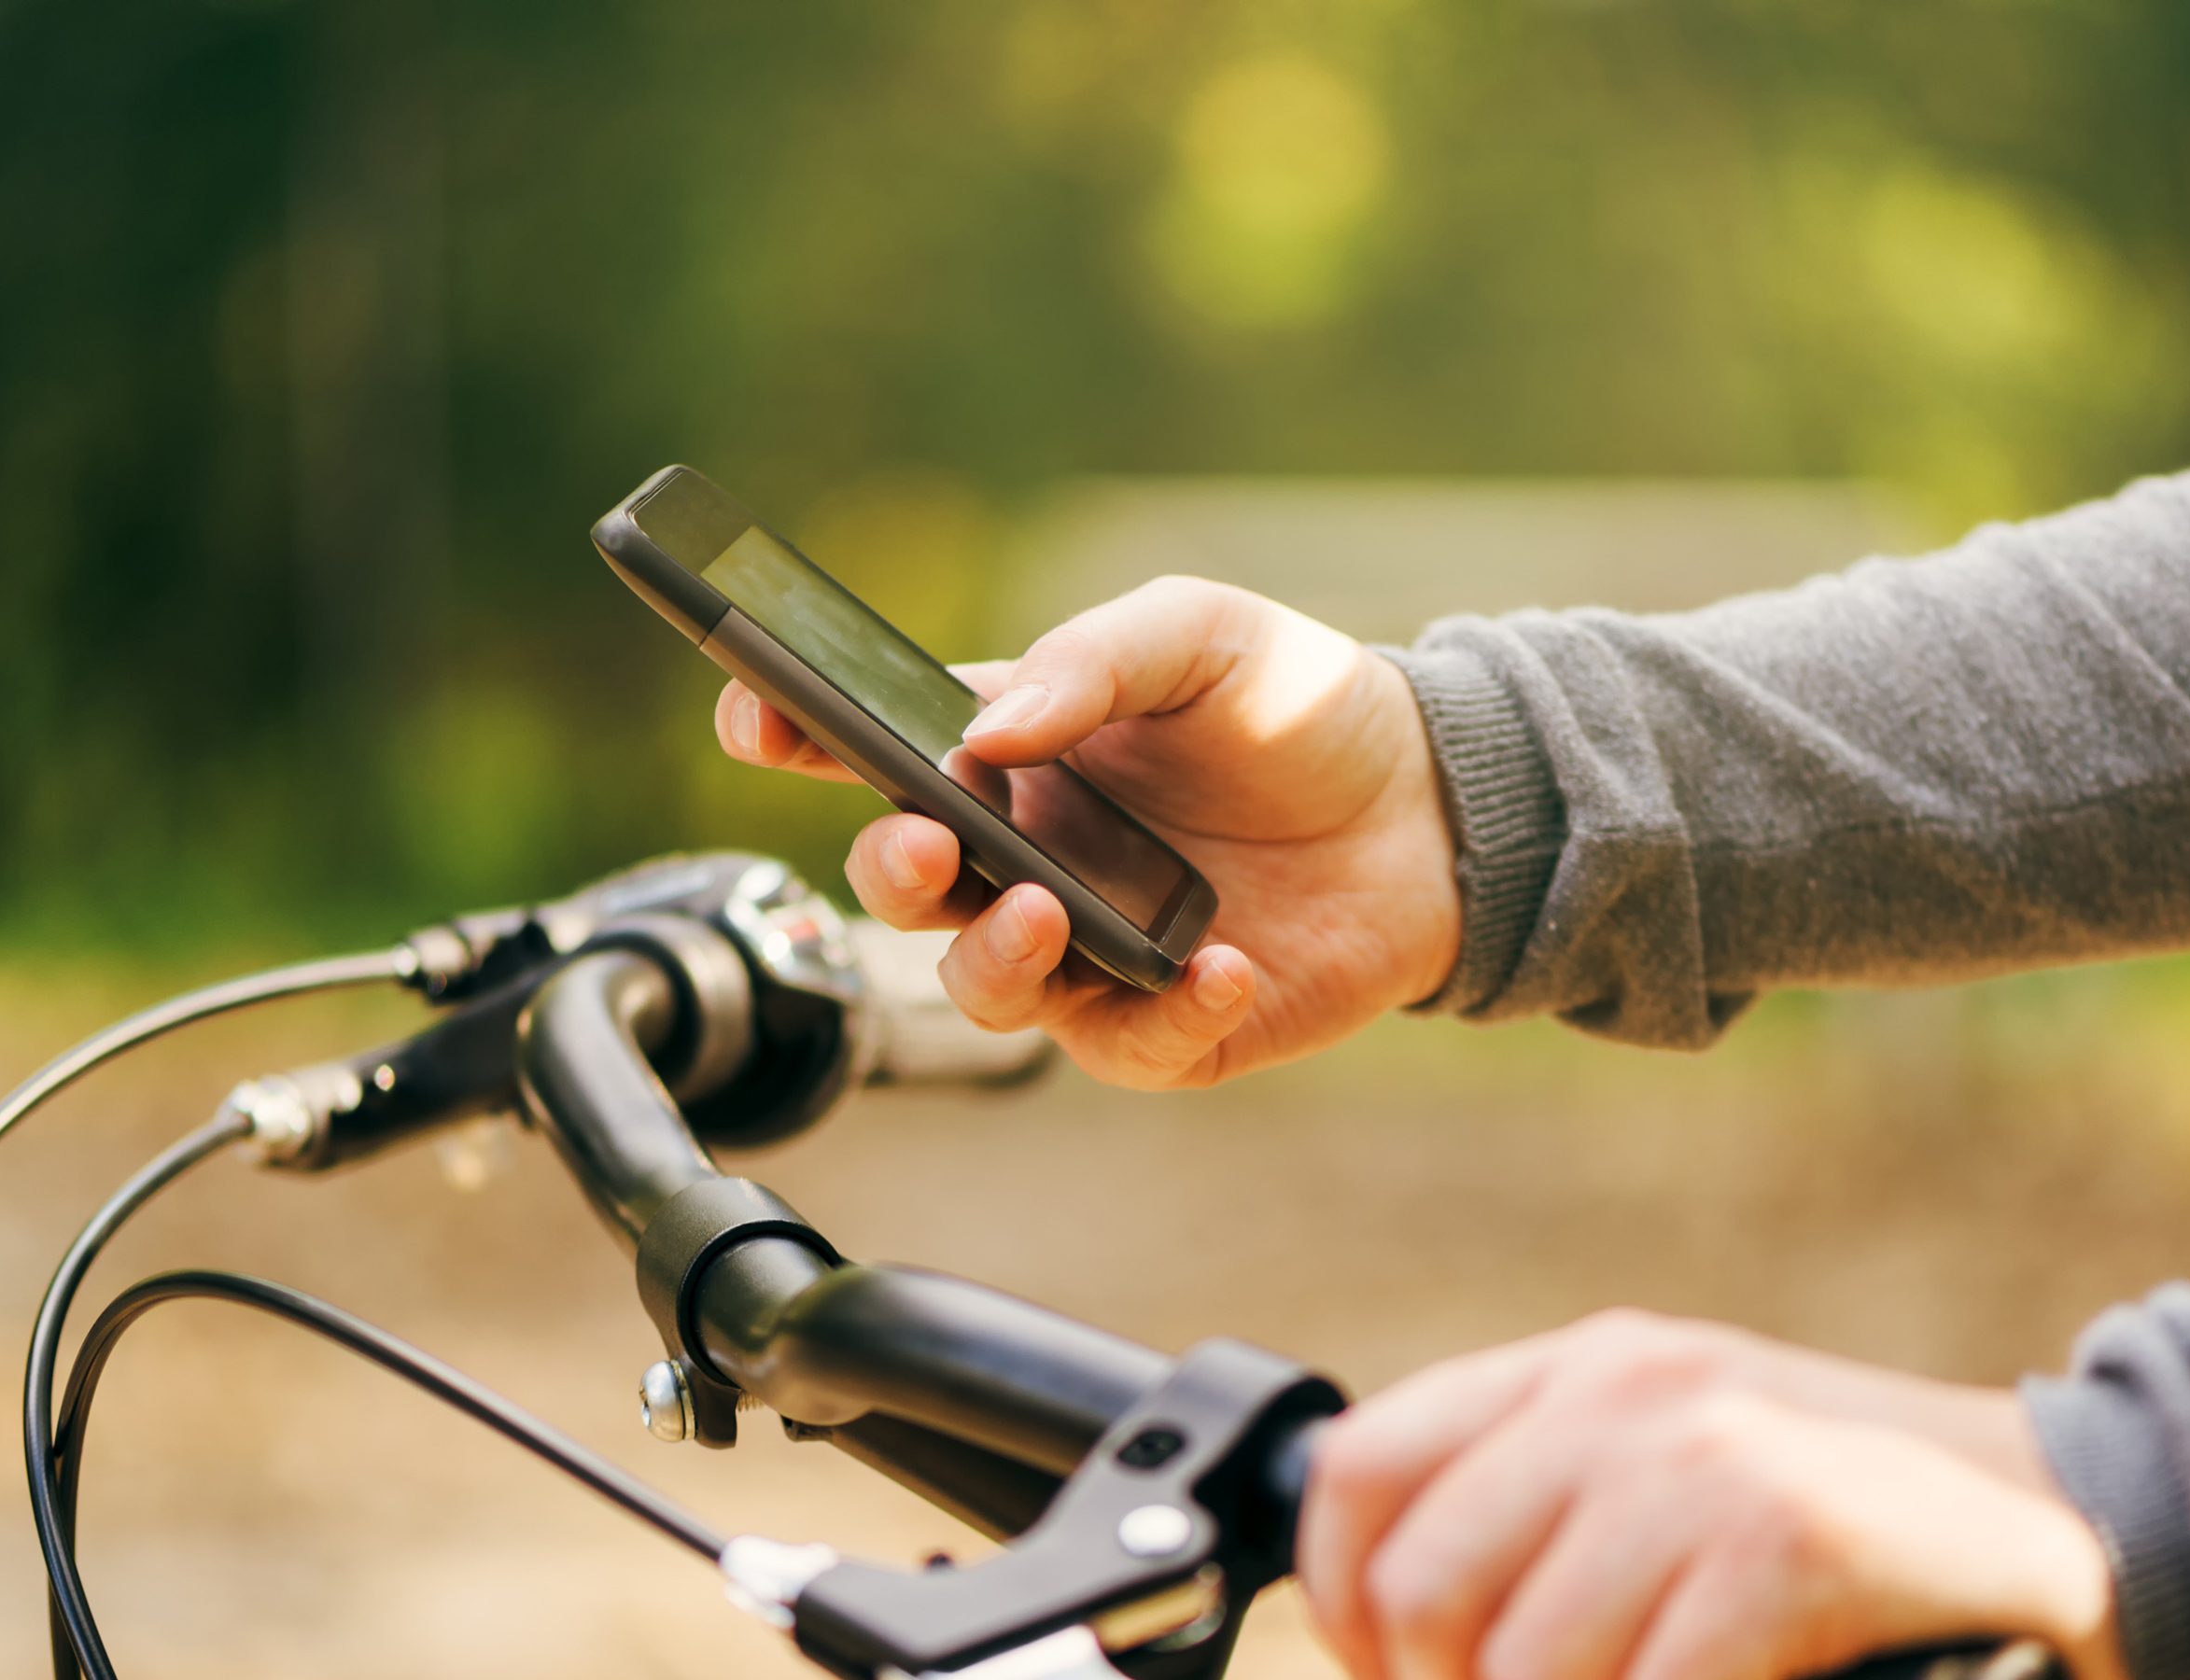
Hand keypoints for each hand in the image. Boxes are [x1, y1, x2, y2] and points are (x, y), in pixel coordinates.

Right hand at [716, 577, 1458, 1089]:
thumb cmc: (1296, 707)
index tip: (755, 717)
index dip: (792, 735)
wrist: (1435, 802)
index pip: (866, 752)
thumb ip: (1096, 657)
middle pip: (903, 889)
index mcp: (1005, 753)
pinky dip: (1163, 1013)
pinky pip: (1126, 1045)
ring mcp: (1086, 949)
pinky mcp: (1166, 1026)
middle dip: (891, 874)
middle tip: (930, 847)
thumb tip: (993, 729)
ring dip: (994, 960)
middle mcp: (1024, 859)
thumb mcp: (1201, 634)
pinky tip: (1216, 964)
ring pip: (983, 989)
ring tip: (1051, 911)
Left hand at [1298, 1310, 2127, 1679]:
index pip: (1354, 1470)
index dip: (1343, 1606)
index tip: (1391, 1677)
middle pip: (1420, 1588)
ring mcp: (1708, 1459)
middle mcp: (1623, 1393)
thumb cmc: (1843, 1526)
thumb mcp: (1670, 1470)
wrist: (2059, 1512)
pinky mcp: (1792, 1536)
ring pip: (1524, 1663)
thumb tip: (1389, 1631)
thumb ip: (1540, 1509)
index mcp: (1576, 1369)